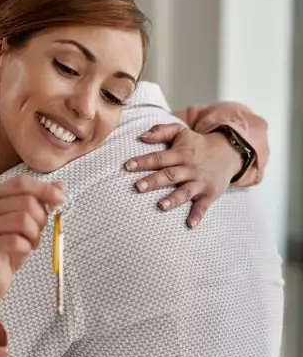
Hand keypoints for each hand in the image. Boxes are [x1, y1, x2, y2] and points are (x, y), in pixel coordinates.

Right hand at [0, 176, 65, 303]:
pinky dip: (27, 247)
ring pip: (23, 220)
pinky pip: (16, 241)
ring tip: (32, 242)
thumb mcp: (26, 222)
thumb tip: (61, 186)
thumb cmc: (7, 249)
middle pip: (26, 201)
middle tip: (38, 232)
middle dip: (41, 218)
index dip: (44, 189)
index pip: (21, 182)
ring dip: (35, 234)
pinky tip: (24, 251)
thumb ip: (40, 202)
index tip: (60, 201)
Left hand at [124, 123, 241, 227]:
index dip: (143, 161)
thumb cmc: (197, 144)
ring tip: (160, 206)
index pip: (159, 158)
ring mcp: (200, 182)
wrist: (229, 153)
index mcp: (181, 154)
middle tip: (137, 187)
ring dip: (173, 199)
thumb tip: (140, 136)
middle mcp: (190, 168)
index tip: (127, 166)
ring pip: (185, 192)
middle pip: (170, 175)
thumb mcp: (181, 132)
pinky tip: (189, 225)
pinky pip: (203, 206)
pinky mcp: (210, 194)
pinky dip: (197, 215)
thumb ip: (161, 131)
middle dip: (154, 181)